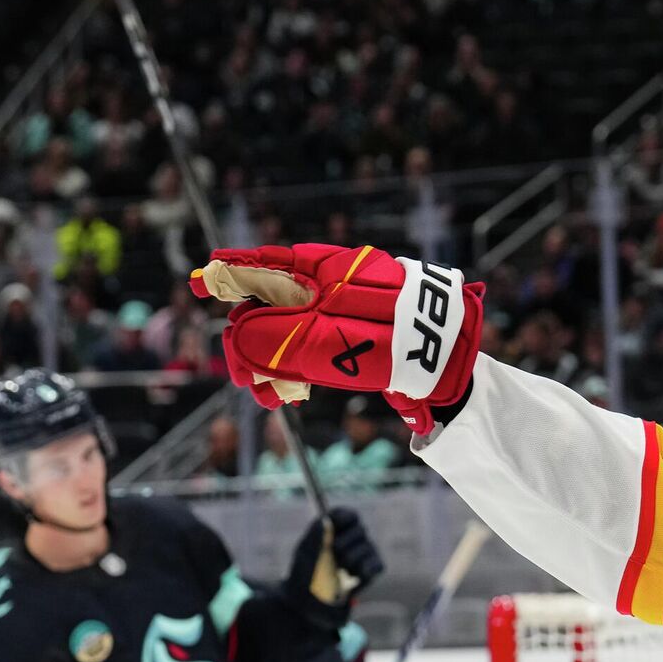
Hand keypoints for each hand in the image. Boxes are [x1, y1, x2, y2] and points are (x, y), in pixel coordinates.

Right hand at [193, 243, 485, 434]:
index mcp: (333, 273)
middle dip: (248, 340)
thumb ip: (291, 340)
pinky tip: (282, 395)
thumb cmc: (408, 341)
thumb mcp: (344, 341)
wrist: (460, 364)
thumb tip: (240, 337)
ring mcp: (338, 319)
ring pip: (285, 334)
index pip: (274, 265)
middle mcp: (332, 292)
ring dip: (267, 365)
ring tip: (265, 396)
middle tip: (240, 376)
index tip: (202, 282)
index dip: (235, 273)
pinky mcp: (346, 346)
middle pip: (272, 306)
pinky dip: (291, 374)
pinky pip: (306, 354)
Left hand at [288, 509, 382, 617]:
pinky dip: (365, 571)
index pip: (346, 515)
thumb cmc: (303, 577)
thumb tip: (325, 520)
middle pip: (360, 529)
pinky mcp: (372, 570)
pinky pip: (377, 565)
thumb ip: (315, 538)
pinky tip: (354, 578)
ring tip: (340, 571)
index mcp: (333, 531)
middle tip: (333, 555)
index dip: (344, 517)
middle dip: (345, 544)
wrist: (309, 606)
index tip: (335, 525)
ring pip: (368, 547)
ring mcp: (364, 554)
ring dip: (352, 560)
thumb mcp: (304, 556)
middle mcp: (351, 539)